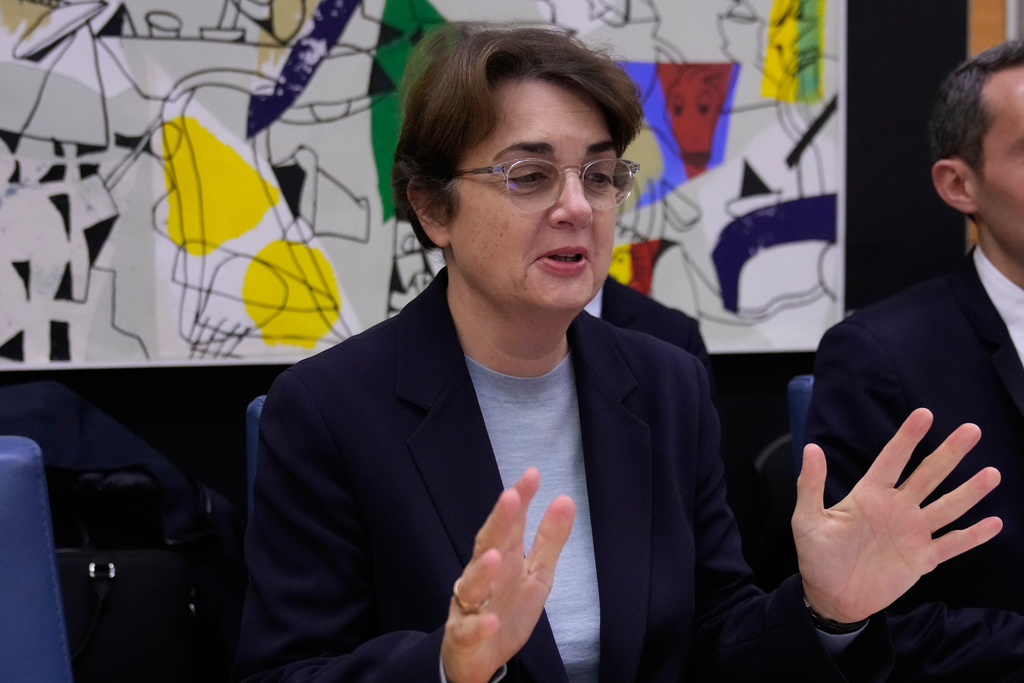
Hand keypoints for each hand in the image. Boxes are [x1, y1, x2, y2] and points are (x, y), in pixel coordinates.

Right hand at [441, 468, 574, 682]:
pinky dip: (479, 625)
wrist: (479, 657)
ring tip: (496, 557)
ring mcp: (470, 604)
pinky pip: (469, 630)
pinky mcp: (463, 635)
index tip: (532, 474)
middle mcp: (482, 575)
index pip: (509, 523)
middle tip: (511, 498)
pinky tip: (490, 620)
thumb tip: (565, 499)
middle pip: (487, 544)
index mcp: (502, 557)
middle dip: (498, 522)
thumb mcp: (537, 574)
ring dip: (483, 571)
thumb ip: (549, 539)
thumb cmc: (506, 608)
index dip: (519, 499)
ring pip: (472, 585)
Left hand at [792, 407, 1001, 623]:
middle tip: (972, 430)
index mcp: (870, 494)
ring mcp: (912, 532)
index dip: (908, 437)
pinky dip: (973, 536)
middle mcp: (896, 507)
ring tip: (992, 473)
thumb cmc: (816, 555)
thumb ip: (811, 485)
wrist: (830, 596)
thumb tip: (811, 448)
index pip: (893, 459)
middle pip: (928, 474)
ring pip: (947, 506)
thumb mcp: (807, 519)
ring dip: (969, 491)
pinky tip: (995, 523)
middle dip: (949, 453)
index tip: (925, 414)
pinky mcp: (922, 558)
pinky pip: (952, 544)